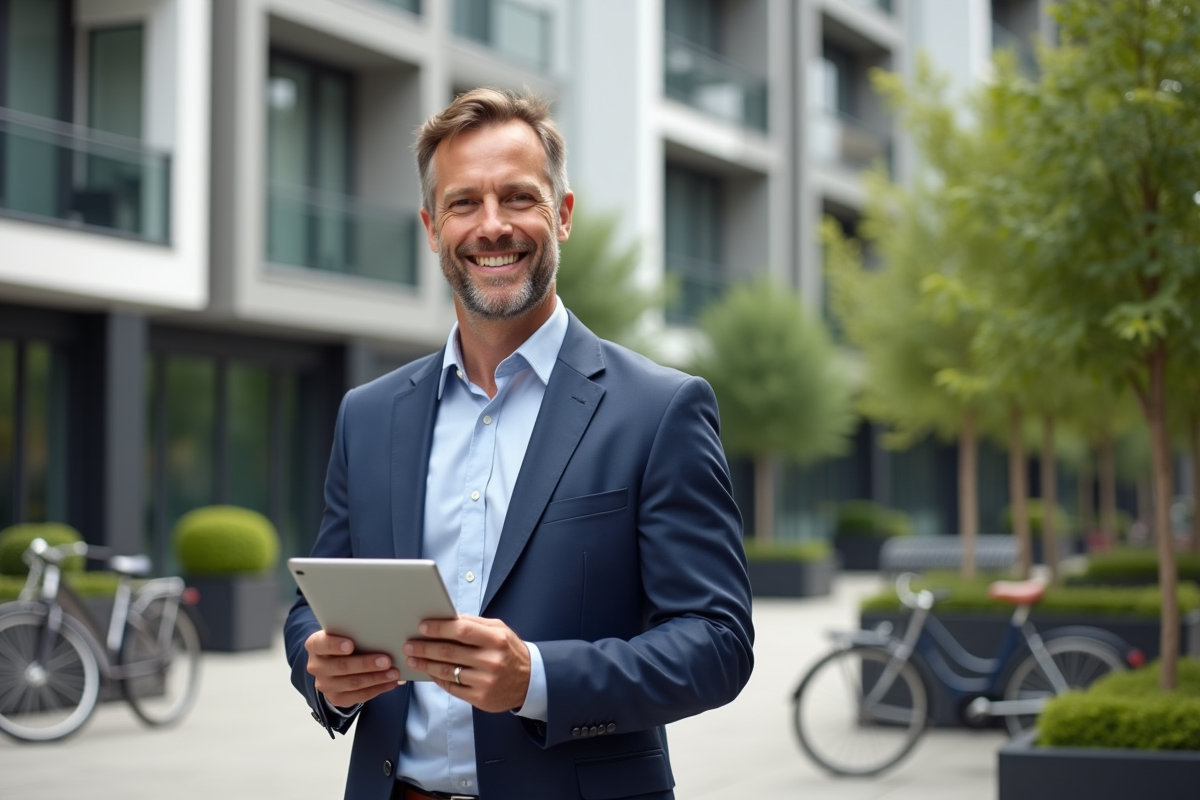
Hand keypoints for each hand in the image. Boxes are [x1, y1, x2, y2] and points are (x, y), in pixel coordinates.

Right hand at [305, 630, 404, 707]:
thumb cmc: (343, 641)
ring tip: (394, 673)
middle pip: (342, 666)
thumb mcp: (342, 633)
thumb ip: (353, 631)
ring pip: (353, 683)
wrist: (332, 664)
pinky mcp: (336, 698)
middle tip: (387, 660)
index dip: (334, 645)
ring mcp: (325, 684)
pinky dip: (377, 689)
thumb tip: (380, 630)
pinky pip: (359, 696)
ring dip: (376, 678)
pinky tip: (390, 683)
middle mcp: (316, 666)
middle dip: (366, 664)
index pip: (321, 644)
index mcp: (315, 645)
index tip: (350, 645)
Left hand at [404, 615, 530, 712]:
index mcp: (496, 639)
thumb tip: (447, 617)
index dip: (439, 627)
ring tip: (412, 658)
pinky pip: (451, 687)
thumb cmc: (510, 651)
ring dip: (425, 664)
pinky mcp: (480, 698)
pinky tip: (428, 671)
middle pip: (449, 652)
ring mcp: (485, 681)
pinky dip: (436, 678)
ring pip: (446, 671)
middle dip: (425, 647)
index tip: (422, 626)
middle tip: (409, 644)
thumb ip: (474, 623)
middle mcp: (491, 661)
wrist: (530, 681)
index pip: (461, 630)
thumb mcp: (499, 631)